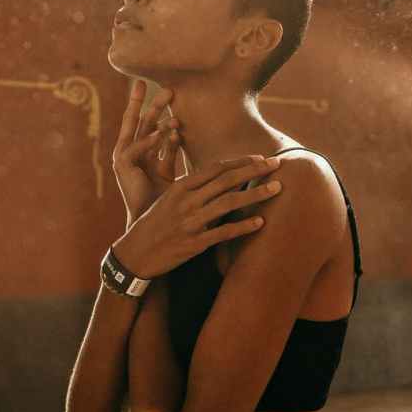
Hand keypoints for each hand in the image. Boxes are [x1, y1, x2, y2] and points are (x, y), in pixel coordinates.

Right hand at [111, 155, 282, 278]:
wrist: (134, 253)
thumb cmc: (154, 223)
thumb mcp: (168, 199)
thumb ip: (192, 188)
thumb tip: (219, 178)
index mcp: (180, 187)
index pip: (216, 168)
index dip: (240, 162)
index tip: (260, 158)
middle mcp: (187, 201)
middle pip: (226, 181)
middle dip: (254, 171)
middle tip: (277, 164)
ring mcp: (191, 222)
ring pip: (229, 203)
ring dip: (256, 194)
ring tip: (277, 188)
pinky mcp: (194, 243)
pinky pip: (223, 233)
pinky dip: (242, 226)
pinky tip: (260, 222)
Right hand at [112, 79, 182, 226]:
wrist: (149, 222)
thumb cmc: (159, 200)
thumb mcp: (167, 170)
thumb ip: (170, 151)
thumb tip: (179, 132)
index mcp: (141, 153)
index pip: (148, 125)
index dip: (156, 107)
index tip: (168, 89)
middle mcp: (130, 152)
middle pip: (140, 121)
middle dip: (149, 102)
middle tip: (162, 85)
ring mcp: (123, 158)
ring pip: (137, 129)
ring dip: (152, 112)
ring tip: (168, 98)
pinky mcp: (122, 167)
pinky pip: (135, 148)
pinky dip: (149, 140)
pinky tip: (163, 131)